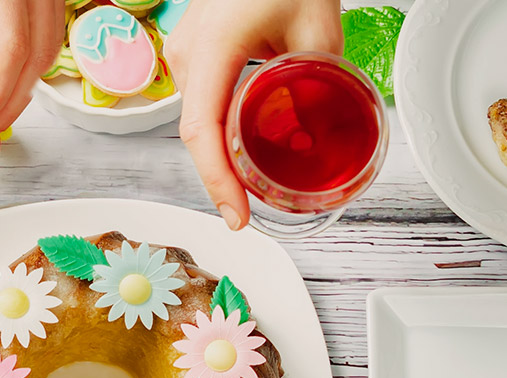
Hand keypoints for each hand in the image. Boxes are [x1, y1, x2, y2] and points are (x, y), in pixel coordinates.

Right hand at [164, 0, 343, 228]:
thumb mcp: (319, 30)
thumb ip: (321, 88)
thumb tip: (321, 144)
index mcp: (212, 47)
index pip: (203, 131)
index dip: (218, 183)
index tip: (238, 218)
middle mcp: (187, 53)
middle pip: (199, 134)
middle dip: (224, 179)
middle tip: (253, 213)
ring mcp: (185, 52)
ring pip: (200, 120)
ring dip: (225, 155)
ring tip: (253, 189)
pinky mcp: (194, 52)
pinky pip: (204, 102)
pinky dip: (223, 131)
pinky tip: (247, 151)